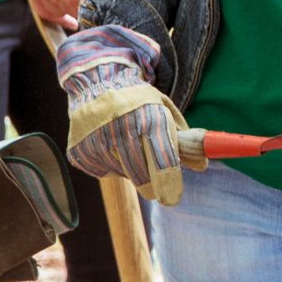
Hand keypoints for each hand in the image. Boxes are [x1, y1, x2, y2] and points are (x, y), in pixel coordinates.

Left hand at [25, 0, 112, 32]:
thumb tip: (59, 4)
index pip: (43, 11)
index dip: (59, 16)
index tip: (70, 20)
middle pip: (58, 14)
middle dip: (72, 10)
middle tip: (87, 2)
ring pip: (73, 14)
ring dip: (84, 8)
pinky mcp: (74, 0)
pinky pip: (85, 13)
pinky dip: (94, 8)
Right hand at [58, 24, 196, 204]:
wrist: (96, 83)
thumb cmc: (139, 101)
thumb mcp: (165, 112)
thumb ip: (185, 140)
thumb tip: (202, 166)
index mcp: (149, 118)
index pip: (162, 160)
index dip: (169, 182)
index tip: (172, 198)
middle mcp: (120, 129)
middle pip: (141, 175)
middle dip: (152, 182)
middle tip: (154, 179)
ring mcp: (96, 141)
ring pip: (122, 174)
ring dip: (130, 169)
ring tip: (126, 144)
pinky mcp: (79, 152)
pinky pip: (103, 171)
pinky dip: (110, 164)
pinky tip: (108, 143)